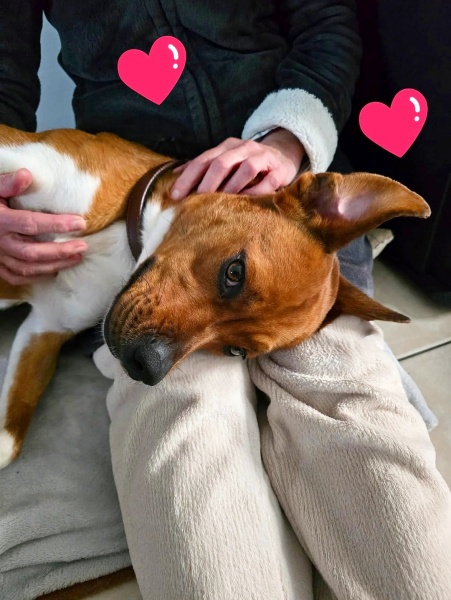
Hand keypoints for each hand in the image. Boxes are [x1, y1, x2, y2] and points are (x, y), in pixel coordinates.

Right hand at [0, 169, 87, 284]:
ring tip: (76, 258)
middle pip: (32, 252)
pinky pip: (16, 276)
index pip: (30, 223)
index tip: (80, 223)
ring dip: (54, 265)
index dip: (56, 224)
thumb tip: (27, 175)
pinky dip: (36, 276)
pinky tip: (53, 270)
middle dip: (60, 251)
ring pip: (27, 267)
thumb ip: (8, 183)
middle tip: (83, 246)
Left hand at [171, 128, 304, 198]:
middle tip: (197, 201)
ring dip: (231, 186)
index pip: (203, 160)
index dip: (188, 177)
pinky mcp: (279, 170)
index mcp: (227, 146)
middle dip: (207, 183)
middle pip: (222, 163)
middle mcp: (244, 148)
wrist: (283, 155)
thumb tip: (176, 174)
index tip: (175, 195)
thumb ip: (204, 166)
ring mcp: (263, 157)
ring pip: (246, 169)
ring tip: (220, 202)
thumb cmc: (249, 162)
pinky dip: (255, 191)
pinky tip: (245, 202)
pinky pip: (267, 181)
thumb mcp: (226, 160)